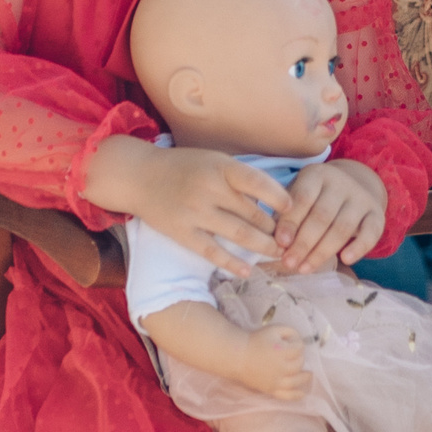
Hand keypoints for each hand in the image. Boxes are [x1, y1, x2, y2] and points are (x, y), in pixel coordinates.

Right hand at [86, 138, 289, 277]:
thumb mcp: (212, 160)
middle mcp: (209, 189)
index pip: (259, 183)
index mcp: (220, 167)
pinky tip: (247, 270)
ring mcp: (195, 212)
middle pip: (253, 214)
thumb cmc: (182, 166)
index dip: (280, 198)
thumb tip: (272, 201)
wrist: (138, 176)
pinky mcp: (182, 232)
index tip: (292, 209)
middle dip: (275, 229)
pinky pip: (212, 251)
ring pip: (239, 235)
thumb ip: (238, 177)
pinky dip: (232, 263)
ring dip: (263, 247)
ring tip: (277, 254)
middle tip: (290, 240)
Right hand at [235, 324, 312, 400]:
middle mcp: (281, 367)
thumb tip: (300, 340)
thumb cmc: (256, 341)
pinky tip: (302, 393)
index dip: (297, 343)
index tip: (290, 342)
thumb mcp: (274, 329)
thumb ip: (290, 331)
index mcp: (282, 351)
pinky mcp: (271, 389)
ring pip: (296, 380)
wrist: (238, 356)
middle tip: (292, 354)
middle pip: (299, 364)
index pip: (299, 348)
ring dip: (304, 377)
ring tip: (308, 374)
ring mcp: (276, 380)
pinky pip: (286, 395)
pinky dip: (296, 395)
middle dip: (298, 358)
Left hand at [273, 160, 389, 273]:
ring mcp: (360, 198)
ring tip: (305, 268)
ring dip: (322, 251)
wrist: (354, 184)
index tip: (280, 243)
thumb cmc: (315, 197)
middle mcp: (340, 183)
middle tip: (289, 262)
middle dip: (303, 242)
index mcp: (316, 174)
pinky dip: (359, 247)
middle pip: (322, 216)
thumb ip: (285, 215)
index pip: (303, 198)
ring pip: (342, 227)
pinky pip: (371, 233)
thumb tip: (272, 243)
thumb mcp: (297, 195)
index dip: (291, 222)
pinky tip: (345, 260)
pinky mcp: (376, 214)